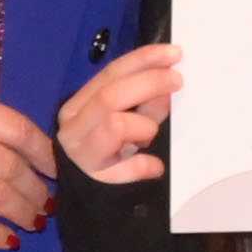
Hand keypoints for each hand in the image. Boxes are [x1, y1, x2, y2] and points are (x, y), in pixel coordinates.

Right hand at [54, 43, 180, 188]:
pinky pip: (130, 167)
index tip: (174, 53)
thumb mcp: (127, 120)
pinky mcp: (95, 179)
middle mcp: (73, 125)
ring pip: (116, 124)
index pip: (110, 73)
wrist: (91, 199)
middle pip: (111, 95)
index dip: (143, 59)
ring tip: (149, 136)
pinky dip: (147, 165)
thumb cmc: (111, 153)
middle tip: (178, 81)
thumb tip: (166, 84)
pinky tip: (154, 167)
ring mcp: (80, 152)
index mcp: (79, 104)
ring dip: (144, 126)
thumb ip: (143, 101)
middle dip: (149, 83)